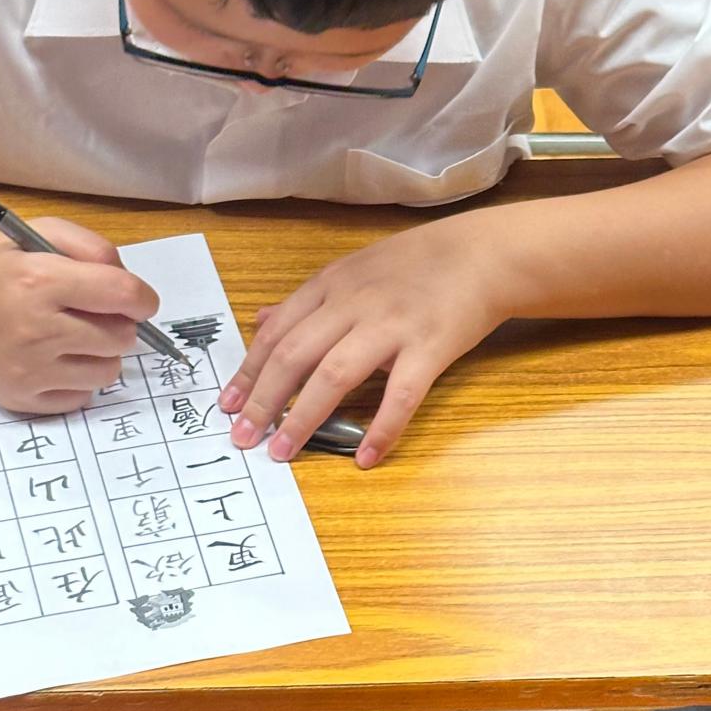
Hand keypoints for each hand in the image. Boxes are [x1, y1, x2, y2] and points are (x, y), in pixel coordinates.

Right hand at [0, 218, 159, 413]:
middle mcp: (34, 329)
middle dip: (119, 324)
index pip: (123, 296)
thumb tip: (132, 288)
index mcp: (40, 280)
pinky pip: (80, 398)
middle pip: (120, 338)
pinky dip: (78, 380)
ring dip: (101, 354)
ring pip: (107, 372)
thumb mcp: (40, 232)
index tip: (139, 301)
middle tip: (94, 314)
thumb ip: (94, 249)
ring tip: (75, 336)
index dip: (143, 298)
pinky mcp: (19, 397)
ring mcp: (26, 369)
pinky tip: (56, 358)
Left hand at [218, 220, 508, 468]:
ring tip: (282, 451)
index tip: (227, 405)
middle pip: (294, 355)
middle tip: (242, 438)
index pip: (277, 332)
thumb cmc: (417, 265)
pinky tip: (365, 457)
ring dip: (303, 417)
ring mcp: (391, 325)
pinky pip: (401, 394)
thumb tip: (260, 321)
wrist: (483, 253)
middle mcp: (353, 304)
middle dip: (263, 400)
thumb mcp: (352, 270)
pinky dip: (382, 428)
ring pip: (335, 375)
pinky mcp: (430, 346)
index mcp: (330, 286)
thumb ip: (306, 301)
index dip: (248, 371)